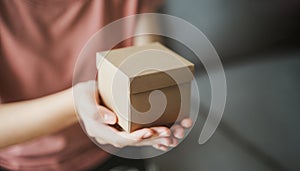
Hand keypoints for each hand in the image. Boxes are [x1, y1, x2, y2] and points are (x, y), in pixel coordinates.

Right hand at [73, 80, 191, 149]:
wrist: (83, 98)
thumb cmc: (84, 97)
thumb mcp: (86, 99)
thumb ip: (96, 110)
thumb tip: (112, 119)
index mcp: (101, 131)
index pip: (120, 138)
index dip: (136, 137)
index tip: (149, 132)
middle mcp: (112, 134)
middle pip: (134, 140)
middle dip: (152, 138)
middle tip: (168, 133)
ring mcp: (119, 132)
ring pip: (140, 138)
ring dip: (157, 138)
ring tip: (172, 134)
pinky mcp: (125, 127)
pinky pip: (140, 133)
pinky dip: (154, 135)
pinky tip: (166, 135)